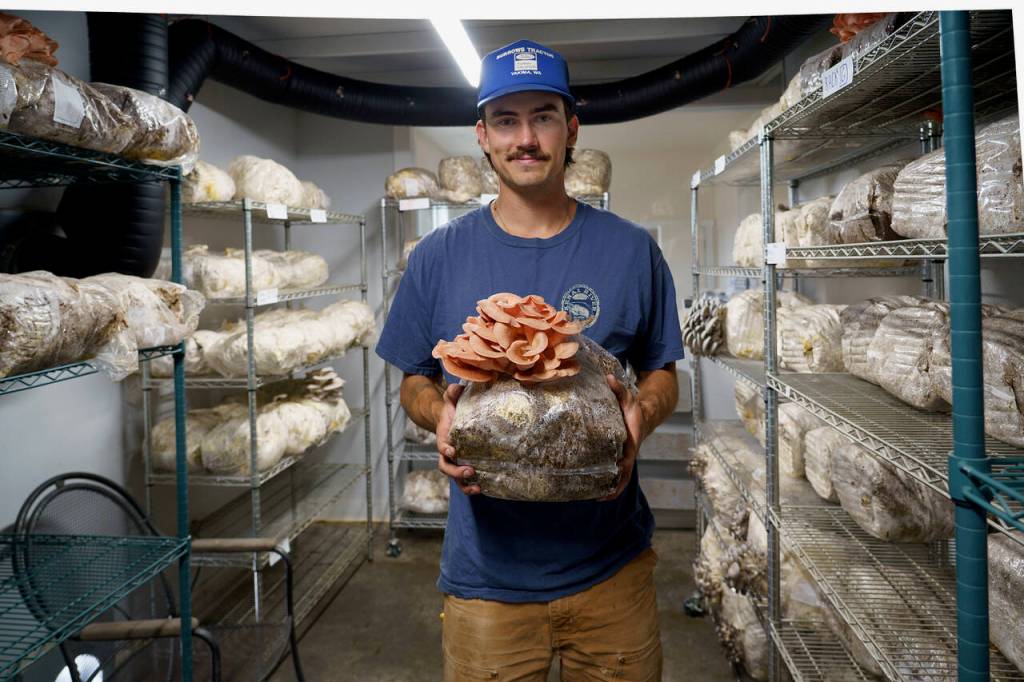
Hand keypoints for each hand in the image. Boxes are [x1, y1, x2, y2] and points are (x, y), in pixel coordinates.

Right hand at [435, 384, 479, 495]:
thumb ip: (453, 394)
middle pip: (446, 466)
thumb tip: (457, 387)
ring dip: (464, 484)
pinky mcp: (463, 466)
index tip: (452, 450)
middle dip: (456, 471)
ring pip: (455, 478)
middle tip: (470, 470)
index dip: (446, 450)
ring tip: (477, 487)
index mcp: (444, 438)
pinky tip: (483, 488)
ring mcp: (455, 462)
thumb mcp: (451, 400)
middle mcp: (447, 453)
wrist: (450, 421)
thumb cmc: (452, 411)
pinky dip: (471, 487)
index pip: (441, 446)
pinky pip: (465, 480)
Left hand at [600, 374, 643, 501]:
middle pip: (623, 476)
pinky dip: (607, 482)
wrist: (643, 416)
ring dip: (608, 489)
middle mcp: (628, 454)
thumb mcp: (628, 398)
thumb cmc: (634, 409)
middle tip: (598, 497)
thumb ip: (618, 389)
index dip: (619, 470)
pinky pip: (614, 473)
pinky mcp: (618, 458)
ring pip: (618, 478)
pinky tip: (593, 488)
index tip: (611, 479)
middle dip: (613, 488)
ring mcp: (624, 458)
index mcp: (631, 443)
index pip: (627, 461)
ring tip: (591, 497)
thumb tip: (608, 377)